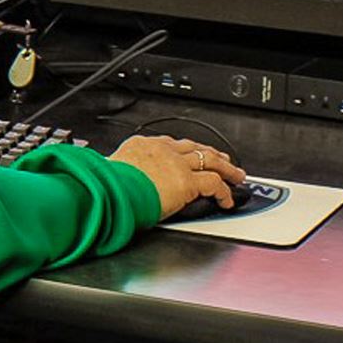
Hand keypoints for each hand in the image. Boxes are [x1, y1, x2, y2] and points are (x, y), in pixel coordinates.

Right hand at [110, 136, 246, 218]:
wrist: (109, 190)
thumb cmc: (106, 184)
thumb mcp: (114, 171)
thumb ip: (126, 173)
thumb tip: (123, 182)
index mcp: (142, 145)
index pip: (171, 143)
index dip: (186, 149)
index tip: (191, 152)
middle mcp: (163, 150)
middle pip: (195, 148)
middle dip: (211, 153)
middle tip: (222, 158)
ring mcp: (177, 164)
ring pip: (210, 161)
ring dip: (226, 168)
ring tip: (236, 175)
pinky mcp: (188, 181)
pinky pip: (214, 184)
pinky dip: (225, 191)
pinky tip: (228, 199)